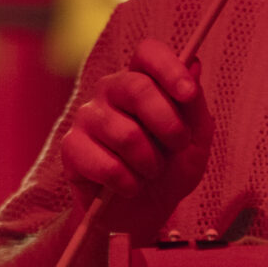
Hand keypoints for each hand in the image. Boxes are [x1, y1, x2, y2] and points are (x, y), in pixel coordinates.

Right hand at [60, 39, 212, 233]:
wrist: (143, 214)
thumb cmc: (170, 171)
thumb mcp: (195, 141)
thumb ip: (194, 105)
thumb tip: (194, 64)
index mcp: (142, 81)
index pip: (147, 53)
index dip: (169, 68)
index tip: (188, 93)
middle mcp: (110, 91)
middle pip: (136, 87)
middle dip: (168, 124)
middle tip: (178, 146)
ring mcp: (87, 118)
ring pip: (125, 133)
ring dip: (150, 162)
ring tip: (151, 172)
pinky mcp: (72, 149)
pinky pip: (106, 165)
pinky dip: (128, 183)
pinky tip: (130, 187)